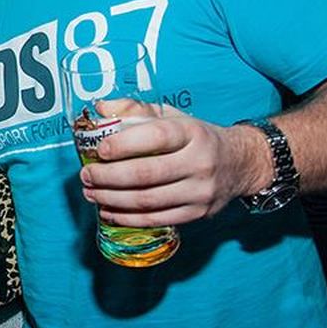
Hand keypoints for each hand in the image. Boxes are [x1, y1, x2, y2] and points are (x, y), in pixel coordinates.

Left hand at [79, 115, 267, 226]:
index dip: (124, 144)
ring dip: (112, 199)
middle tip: (86, 175)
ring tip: (91, 193)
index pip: (155, 137)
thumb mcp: (172, 115)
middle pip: (146, 174)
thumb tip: (99, 108)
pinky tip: (109, 211)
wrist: (239, 163)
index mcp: (192, 132)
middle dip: (108, 177)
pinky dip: (128, 218)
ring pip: (148, 200)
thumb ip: (135, 110)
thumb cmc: (195, 137)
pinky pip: (157, 219)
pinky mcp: (197, 213)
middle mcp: (199, 162)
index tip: (99, 149)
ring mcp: (200, 191)